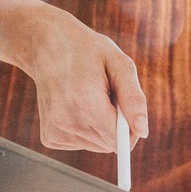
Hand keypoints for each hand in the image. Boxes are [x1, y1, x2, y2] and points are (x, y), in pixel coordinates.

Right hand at [20, 9, 147, 152]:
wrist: (47, 45)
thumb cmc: (88, 51)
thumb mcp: (119, 64)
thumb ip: (133, 99)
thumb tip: (143, 131)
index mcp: (85, 101)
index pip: (119, 140)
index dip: (130, 128)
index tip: (125, 107)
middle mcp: (66, 121)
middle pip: (110, 145)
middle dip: (115, 124)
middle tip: (105, 96)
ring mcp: (55, 131)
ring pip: (98, 146)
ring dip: (101, 126)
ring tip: (90, 98)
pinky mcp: (49, 137)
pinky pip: (83, 143)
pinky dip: (86, 128)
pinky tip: (77, 106)